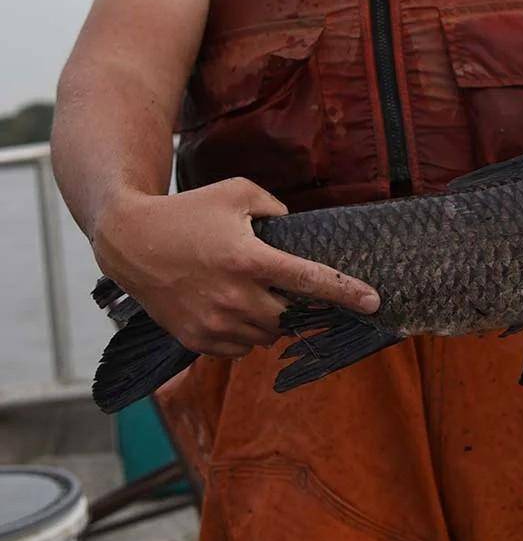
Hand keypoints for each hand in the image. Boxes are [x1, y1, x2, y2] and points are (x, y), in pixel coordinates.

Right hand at [91, 177, 379, 357]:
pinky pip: (241, 348)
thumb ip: (277, 207)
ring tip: (249, 292)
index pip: (310, 280)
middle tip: (281, 286)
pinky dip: (246, 334)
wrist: (129, 240)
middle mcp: (234, 296)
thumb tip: (298, 230)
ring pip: (268, 335)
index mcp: (249, 259)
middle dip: (295, 305)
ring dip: (271, 319)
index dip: (346, 292)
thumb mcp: (237, 192)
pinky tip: (230, 308)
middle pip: (292, 315)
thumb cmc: (188, 211)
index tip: (374, 302)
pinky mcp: (197, 339)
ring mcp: (214, 322)